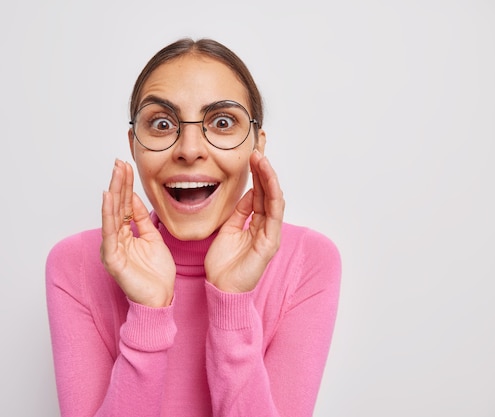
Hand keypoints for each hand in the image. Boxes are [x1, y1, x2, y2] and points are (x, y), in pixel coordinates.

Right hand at [100, 160, 175, 306]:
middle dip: (118, 183)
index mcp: (125, 234)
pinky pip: (110, 232)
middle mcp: (116, 239)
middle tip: (119, 162)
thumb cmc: (157, 274)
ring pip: (111, 215)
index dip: (126, 186)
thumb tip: (135, 199)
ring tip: (114, 174)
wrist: (160, 299)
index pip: (125, 205)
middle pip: (117, 206)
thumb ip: (142, 220)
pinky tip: (108, 198)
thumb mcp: (153, 238)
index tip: (127, 166)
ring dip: (113, 192)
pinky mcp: (112, 258)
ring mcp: (112, 248)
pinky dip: (108, 214)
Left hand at [204, 150, 284, 292]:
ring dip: (268, 176)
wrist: (221, 289)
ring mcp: (270, 233)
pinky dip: (272, 194)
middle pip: (268, 191)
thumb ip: (240, 212)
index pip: (258, 191)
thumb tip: (247, 192)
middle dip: (264, 168)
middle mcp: (266, 225)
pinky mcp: (270, 241)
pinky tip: (268, 179)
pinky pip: (274, 213)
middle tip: (259, 147)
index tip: (252, 152)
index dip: (256, 172)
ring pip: (274, 198)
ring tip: (261, 158)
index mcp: (255, 222)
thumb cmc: (223, 264)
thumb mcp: (228, 229)